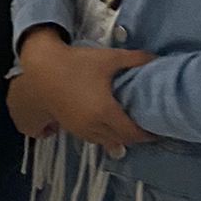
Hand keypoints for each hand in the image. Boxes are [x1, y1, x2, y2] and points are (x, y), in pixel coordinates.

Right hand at [12, 29, 154, 151]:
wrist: (42, 67)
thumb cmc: (76, 62)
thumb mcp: (108, 58)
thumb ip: (135, 59)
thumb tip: (157, 59)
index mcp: (105, 112)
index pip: (132, 133)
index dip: (147, 135)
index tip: (158, 130)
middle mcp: (93, 126)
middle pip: (121, 140)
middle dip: (135, 137)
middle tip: (146, 128)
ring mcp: (80, 129)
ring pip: (106, 142)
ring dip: (119, 138)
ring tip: (128, 127)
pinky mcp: (70, 127)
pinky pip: (93, 138)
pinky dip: (104, 136)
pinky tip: (107, 124)